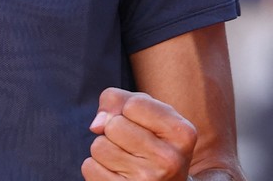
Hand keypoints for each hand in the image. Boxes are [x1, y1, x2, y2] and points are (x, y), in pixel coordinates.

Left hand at [83, 88, 197, 179]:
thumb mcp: (147, 114)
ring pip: (99, 146)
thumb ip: (119, 101)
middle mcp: (169, 159)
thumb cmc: (152, 142)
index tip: (143, 126)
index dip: (129, 111)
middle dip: (115, 131)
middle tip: (133, 146)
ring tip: (125, 160)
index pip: (134, 104)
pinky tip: (117, 174)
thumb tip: (96, 125)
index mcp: (182, 133)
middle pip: (114, 125)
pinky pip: (90, 167)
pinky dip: (97, 168)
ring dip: (105, 150)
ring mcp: (147, 179)